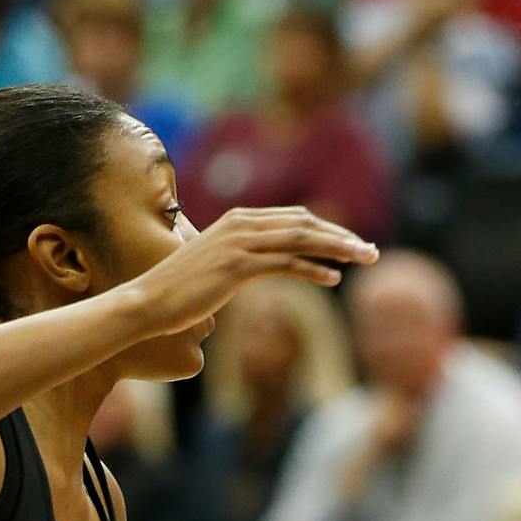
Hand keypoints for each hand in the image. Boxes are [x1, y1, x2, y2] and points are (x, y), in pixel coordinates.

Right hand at [125, 206, 377, 334]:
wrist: (148, 302)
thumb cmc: (183, 288)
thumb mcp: (220, 264)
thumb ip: (246, 256)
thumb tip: (272, 262)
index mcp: (239, 219)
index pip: (296, 218)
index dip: (329, 229)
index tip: (355, 242)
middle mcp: (241, 224)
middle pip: (305, 224)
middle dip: (342, 236)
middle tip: (371, 251)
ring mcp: (239, 243)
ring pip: (300, 239)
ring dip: (337, 248)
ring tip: (364, 259)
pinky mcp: (237, 266)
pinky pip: (285, 264)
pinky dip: (313, 269)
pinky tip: (334, 278)